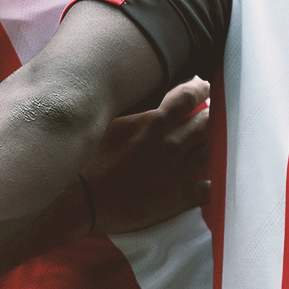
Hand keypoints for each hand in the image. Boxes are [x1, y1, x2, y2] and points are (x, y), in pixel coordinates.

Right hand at [80, 76, 209, 234]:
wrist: (80, 200)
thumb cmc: (84, 161)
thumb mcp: (105, 127)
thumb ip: (133, 118)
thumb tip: (146, 110)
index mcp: (150, 124)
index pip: (185, 100)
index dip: (198, 91)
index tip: (203, 87)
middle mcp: (168, 146)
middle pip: (204, 125)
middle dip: (208, 117)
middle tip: (206, 115)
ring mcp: (175, 173)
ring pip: (208, 153)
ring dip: (207, 146)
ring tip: (202, 144)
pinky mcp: (176, 199)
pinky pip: (205, 188)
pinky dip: (205, 182)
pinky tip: (200, 180)